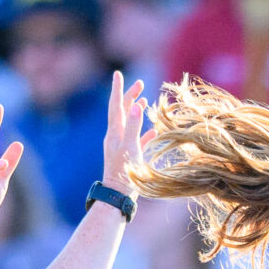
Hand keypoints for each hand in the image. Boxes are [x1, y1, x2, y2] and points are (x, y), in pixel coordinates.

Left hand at [99, 70, 147, 194]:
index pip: (116, 105)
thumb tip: (137, 106)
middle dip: (130, 96)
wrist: (118, 194)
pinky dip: (144, 131)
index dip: (119, 89)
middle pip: (123, 111)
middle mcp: (116, 136)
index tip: (118, 74)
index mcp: (115, 132)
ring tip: (144, 100)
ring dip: (136, 110)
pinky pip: (137, 138)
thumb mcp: (130, 147)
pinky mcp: (129, 155)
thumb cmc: (124, 172)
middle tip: (139, 83)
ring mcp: (122, 145)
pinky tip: (152, 130)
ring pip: (130, 122)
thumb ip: (134, 126)